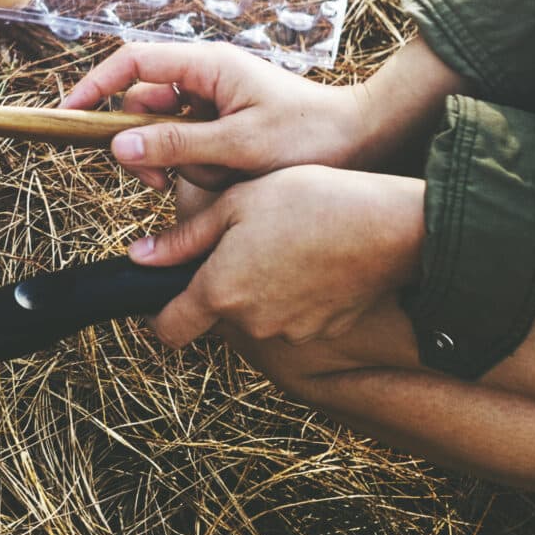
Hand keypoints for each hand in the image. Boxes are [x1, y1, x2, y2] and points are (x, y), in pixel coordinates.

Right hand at [60, 41, 371, 191]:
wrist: (367, 142)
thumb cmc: (313, 136)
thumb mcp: (241, 145)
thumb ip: (178, 144)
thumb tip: (119, 144)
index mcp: (209, 65)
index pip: (132, 62)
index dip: (95, 86)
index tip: (69, 116)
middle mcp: (205, 77)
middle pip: (140, 104)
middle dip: (143, 144)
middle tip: (156, 181)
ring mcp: (212, 100)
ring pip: (161, 131)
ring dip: (175, 162)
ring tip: (211, 180)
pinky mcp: (220, 123)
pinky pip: (185, 145)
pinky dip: (193, 167)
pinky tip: (221, 179)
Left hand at [133, 166, 424, 346]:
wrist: (393, 226)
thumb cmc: (311, 202)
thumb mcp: (235, 204)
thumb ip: (183, 239)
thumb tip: (140, 258)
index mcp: (221, 292)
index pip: (170, 330)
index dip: (160, 316)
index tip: (163, 298)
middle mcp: (253, 323)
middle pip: (219, 314)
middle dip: (221, 286)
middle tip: (244, 242)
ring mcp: (293, 332)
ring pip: (258, 315)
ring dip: (260, 290)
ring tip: (285, 245)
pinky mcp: (327, 331)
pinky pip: (296, 316)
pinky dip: (296, 296)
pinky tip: (314, 260)